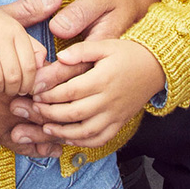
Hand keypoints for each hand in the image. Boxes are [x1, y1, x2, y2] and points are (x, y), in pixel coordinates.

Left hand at [30, 37, 164, 148]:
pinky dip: (83, 142)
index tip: (35, 93)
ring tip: (46, 128)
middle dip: (50, 113)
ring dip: (63, 132)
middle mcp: (108, 100)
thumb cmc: (127, 53)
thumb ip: (81, 51)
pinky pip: (101, 138)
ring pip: (86, 131)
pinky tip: (69, 139)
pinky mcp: (120, 123)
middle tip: (33, 110)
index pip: (70, 91)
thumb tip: (60, 58)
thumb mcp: (105, 45)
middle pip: (74, 113)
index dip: (50, 94)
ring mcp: (115, 115)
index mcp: (102, 79)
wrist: (156, 68)